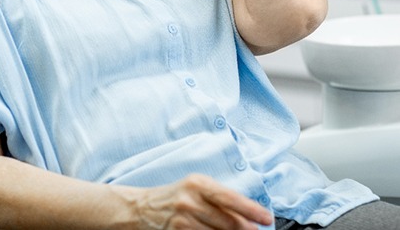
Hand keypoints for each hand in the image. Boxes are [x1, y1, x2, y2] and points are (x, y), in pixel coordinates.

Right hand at [129, 174, 272, 229]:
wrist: (142, 208)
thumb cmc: (176, 196)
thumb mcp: (196, 189)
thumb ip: (220, 199)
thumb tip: (249, 216)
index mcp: (198, 183)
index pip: (230, 197)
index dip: (252, 209)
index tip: (267, 218)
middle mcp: (190, 200)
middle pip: (228, 221)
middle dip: (246, 229)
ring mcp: (183, 220)